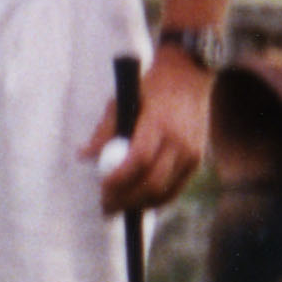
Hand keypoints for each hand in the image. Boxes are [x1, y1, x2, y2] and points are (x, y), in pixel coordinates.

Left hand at [95, 48, 211, 216]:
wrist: (189, 74)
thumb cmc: (149, 86)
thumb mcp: (123, 100)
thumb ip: (105, 130)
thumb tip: (84, 155)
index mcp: (159, 123)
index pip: (139, 160)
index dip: (119, 179)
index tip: (102, 189)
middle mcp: (180, 141)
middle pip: (153, 183)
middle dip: (127, 199)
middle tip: (106, 206)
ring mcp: (192, 153)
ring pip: (166, 192)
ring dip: (140, 204)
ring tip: (119, 207)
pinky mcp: (197, 160)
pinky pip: (175, 189)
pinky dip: (156, 199)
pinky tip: (139, 200)